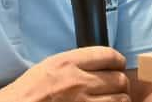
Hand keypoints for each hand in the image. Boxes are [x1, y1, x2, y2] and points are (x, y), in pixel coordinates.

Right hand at [0, 47, 128, 101]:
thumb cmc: (30, 90)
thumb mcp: (49, 66)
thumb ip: (74, 63)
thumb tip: (99, 63)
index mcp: (68, 63)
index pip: (107, 55)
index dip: (118, 60)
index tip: (118, 65)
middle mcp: (79, 81)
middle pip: (119, 78)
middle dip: (119, 82)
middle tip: (114, 85)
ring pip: (121, 99)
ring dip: (119, 99)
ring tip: (112, 99)